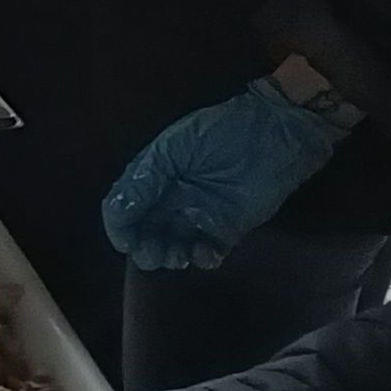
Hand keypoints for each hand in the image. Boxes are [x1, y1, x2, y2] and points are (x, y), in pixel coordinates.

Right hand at [102, 80, 352, 271]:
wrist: (274, 135)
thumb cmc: (222, 132)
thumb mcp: (174, 147)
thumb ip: (144, 179)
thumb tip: (116, 213)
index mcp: (153, 176)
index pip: (125, 208)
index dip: (120, 227)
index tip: (125, 242)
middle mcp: (171, 199)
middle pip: (145, 232)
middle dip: (144, 248)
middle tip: (154, 252)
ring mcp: (198, 216)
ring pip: (172, 247)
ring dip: (170, 256)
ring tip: (179, 254)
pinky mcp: (226, 230)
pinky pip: (206, 253)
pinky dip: (202, 258)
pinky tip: (206, 252)